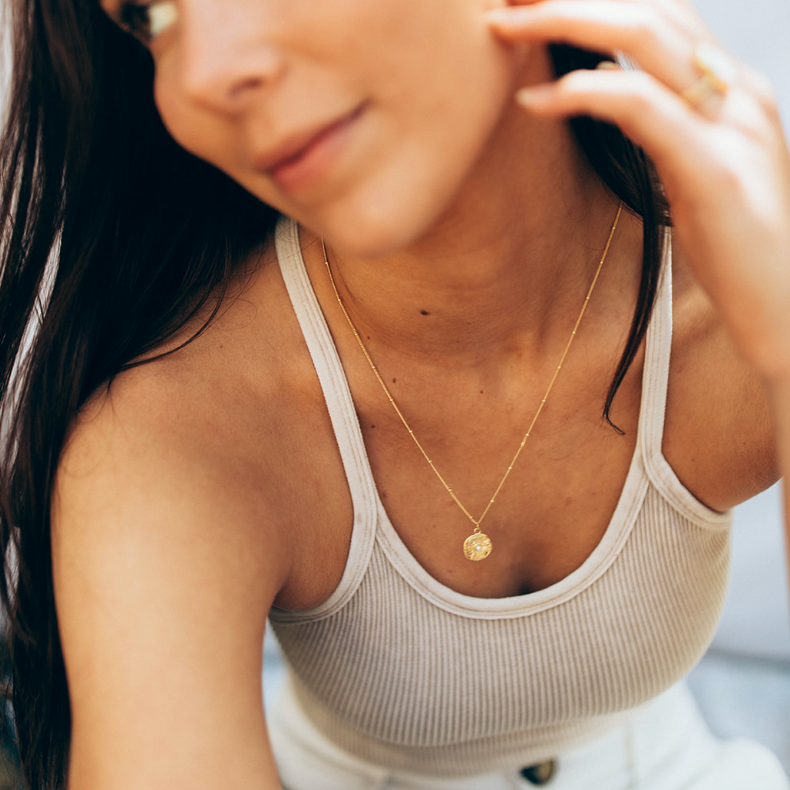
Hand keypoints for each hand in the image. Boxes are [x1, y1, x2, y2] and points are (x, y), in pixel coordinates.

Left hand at [487, 0, 789, 383]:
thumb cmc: (735, 246)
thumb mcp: (691, 169)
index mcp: (732, 91)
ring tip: (503, 27)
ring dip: (563, 21)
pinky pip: (639, 106)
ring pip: (642, 36)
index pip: (659, 15)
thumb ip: (656, 122)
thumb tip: (601, 86)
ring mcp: (731, 125)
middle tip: (506, 1)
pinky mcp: (714, 170)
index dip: (594, 0)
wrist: (787, 307)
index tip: (533, 3)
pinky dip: (579, 95)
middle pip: (647, 8)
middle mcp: (736, 93)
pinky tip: (534, 101)